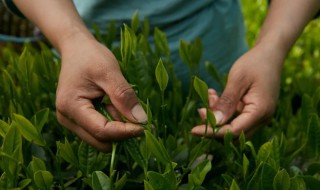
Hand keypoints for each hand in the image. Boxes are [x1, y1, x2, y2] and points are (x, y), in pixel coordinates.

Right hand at [56, 35, 146, 151]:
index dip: (125, 132)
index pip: (101, 131)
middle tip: (138, 117)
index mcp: (70, 106)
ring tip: (120, 104)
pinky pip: (98, 130)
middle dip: (121, 133)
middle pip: (100, 140)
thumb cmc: (91, 56)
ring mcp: (71, 121)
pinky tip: (114, 106)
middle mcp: (67, 118)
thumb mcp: (109, 72)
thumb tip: (141, 120)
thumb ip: (124, 96)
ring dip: (116, 127)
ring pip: (100, 138)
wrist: (76, 49)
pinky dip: (111, 123)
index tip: (145, 126)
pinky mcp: (77, 120)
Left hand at [192, 45, 282, 137]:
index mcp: (260, 111)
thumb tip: (214, 123)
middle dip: (215, 125)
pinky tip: (215, 96)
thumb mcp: (237, 80)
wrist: (270, 54)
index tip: (194, 130)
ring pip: (233, 127)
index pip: (234, 131)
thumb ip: (226, 102)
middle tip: (202, 109)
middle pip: (234, 134)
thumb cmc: (254, 63)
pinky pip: (235, 118)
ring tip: (210, 96)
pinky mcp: (253, 112)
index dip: (213, 132)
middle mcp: (262, 118)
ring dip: (218, 117)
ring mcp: (259, 116)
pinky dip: (223, 111)